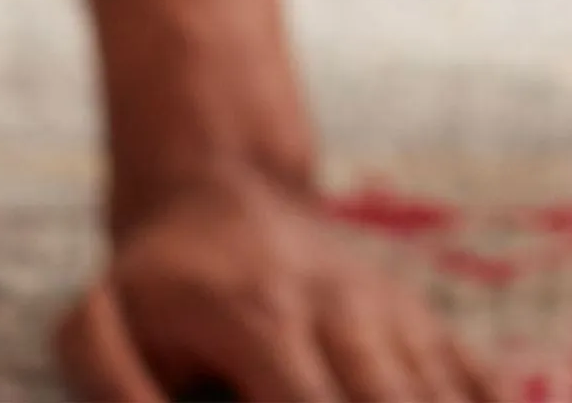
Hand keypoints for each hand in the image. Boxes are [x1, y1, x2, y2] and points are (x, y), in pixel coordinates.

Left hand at [57, 165, 499, 401]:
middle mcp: (345, 311)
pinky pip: (472, 378)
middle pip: (395, 402)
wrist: (226, 189)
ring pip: (441, 394)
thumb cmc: (157, 280)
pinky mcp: (418, 318)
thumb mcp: (99, 321)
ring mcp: (391, 312)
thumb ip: (111, 383)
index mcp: (265, 319)